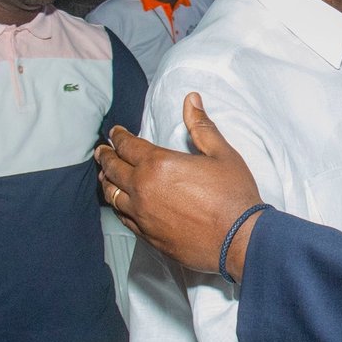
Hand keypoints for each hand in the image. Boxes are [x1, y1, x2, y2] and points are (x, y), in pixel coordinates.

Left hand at [95, 92, 261, 276]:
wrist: (240, 240)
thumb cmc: (233, 196)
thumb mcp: (222, 154)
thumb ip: (201, 126)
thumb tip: (191, 100)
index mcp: (158, 164)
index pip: (128, 145)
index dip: (119, 136)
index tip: (115, 132)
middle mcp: (143, 190)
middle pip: (113, 169)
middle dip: (106, 156)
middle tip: (101, 151)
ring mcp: (143, 216)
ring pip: (113, 196)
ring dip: (106, 182)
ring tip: (105, 176)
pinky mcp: (148, 236)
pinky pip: (124, 218)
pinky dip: (118, 206)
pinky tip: (120, 204)